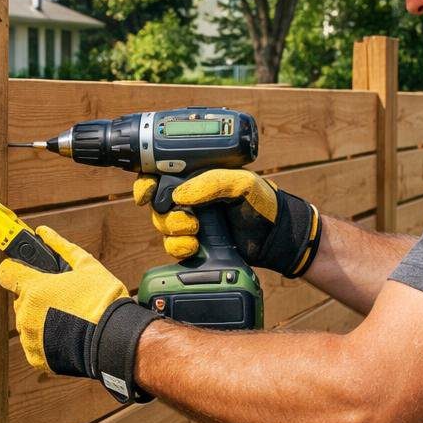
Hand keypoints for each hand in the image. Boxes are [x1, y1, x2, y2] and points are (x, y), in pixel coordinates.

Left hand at [0, 225, 159, 402]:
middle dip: (36, 296)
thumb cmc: (103, 300)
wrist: (115, 339)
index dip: (17, 270)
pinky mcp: (36, 357)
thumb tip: (43, 231)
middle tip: (61, 298)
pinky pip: (34, 344)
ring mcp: (29, 337)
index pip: (6, 273)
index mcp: (34, 288)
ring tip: (66, 319)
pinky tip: (65, 335)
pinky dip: (45, 340)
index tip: (26, 272)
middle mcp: (25, 313)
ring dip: (40, 318)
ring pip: (26, 322)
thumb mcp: (86, 266)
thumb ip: (61, 247)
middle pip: (20, 299)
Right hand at [132, 170, 322, 278]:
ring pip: (163, 225)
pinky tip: (194, 247)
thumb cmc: (263, 203)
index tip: (145, 194)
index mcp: (198, 177)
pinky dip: (178, 247)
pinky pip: (172, 246)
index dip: (147, 184)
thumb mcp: (242, 183)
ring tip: (195, 232)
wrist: (276, 237)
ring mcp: (192, 221)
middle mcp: (191, 198)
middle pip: (157, 204)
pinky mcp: (195, 243)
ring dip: (173, 231)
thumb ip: (213, 182)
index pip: (161, 175)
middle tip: (187, 220)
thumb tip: (179, 194)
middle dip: (165, 214)